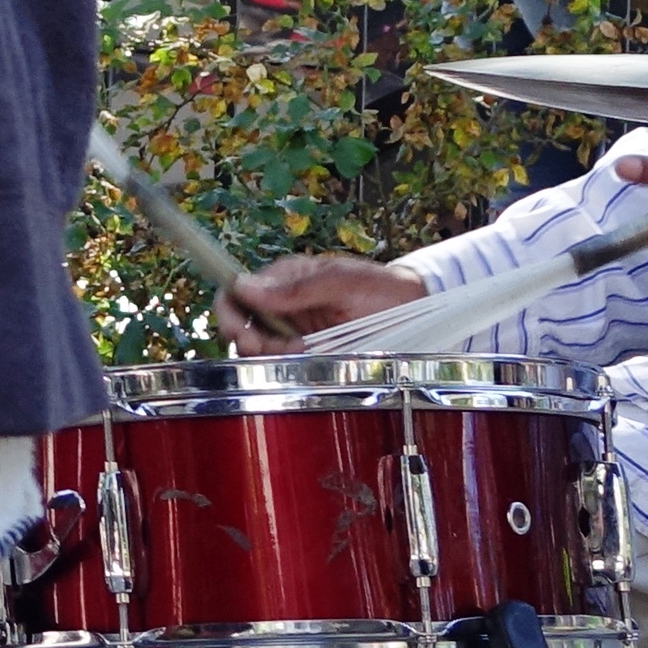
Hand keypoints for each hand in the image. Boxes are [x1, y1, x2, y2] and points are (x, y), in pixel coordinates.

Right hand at [220, 255, 424, 355]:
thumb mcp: (341, 282)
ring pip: (259, 350)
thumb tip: (244, 286)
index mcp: (285, 278)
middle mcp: (283, 305)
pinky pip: (284, 366)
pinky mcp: (309, 357)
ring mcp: (296, 333)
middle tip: (264, 350)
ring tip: (299, 352)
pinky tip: (307, 361)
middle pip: (241, 325)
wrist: (419, 313)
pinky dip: (287, 368)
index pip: (237, 291)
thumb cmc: (382, 289)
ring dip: (270, 356)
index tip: (237, 331)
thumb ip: (296, 287)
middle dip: (246, 340)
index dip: (228, 311)